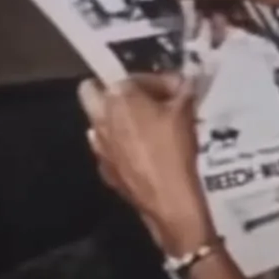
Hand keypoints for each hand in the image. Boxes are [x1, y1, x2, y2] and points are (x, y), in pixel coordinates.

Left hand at [78, 74, 212, 252]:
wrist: (172, 201)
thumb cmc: (178, 149)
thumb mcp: (188, 111)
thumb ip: (183, 88)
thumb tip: (182, 82)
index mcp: (118, 96)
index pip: (133, 77)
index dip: (155, 82)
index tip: (172, 91)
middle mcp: (100, 118)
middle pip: (91, 91)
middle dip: (112, 92)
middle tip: (140, 101)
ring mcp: (98, 146)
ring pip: (97, 122)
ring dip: (115, 120)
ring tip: (142, 129)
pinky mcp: (104, 170)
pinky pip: (107, 149)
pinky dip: (119, 146)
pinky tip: (142, 155)